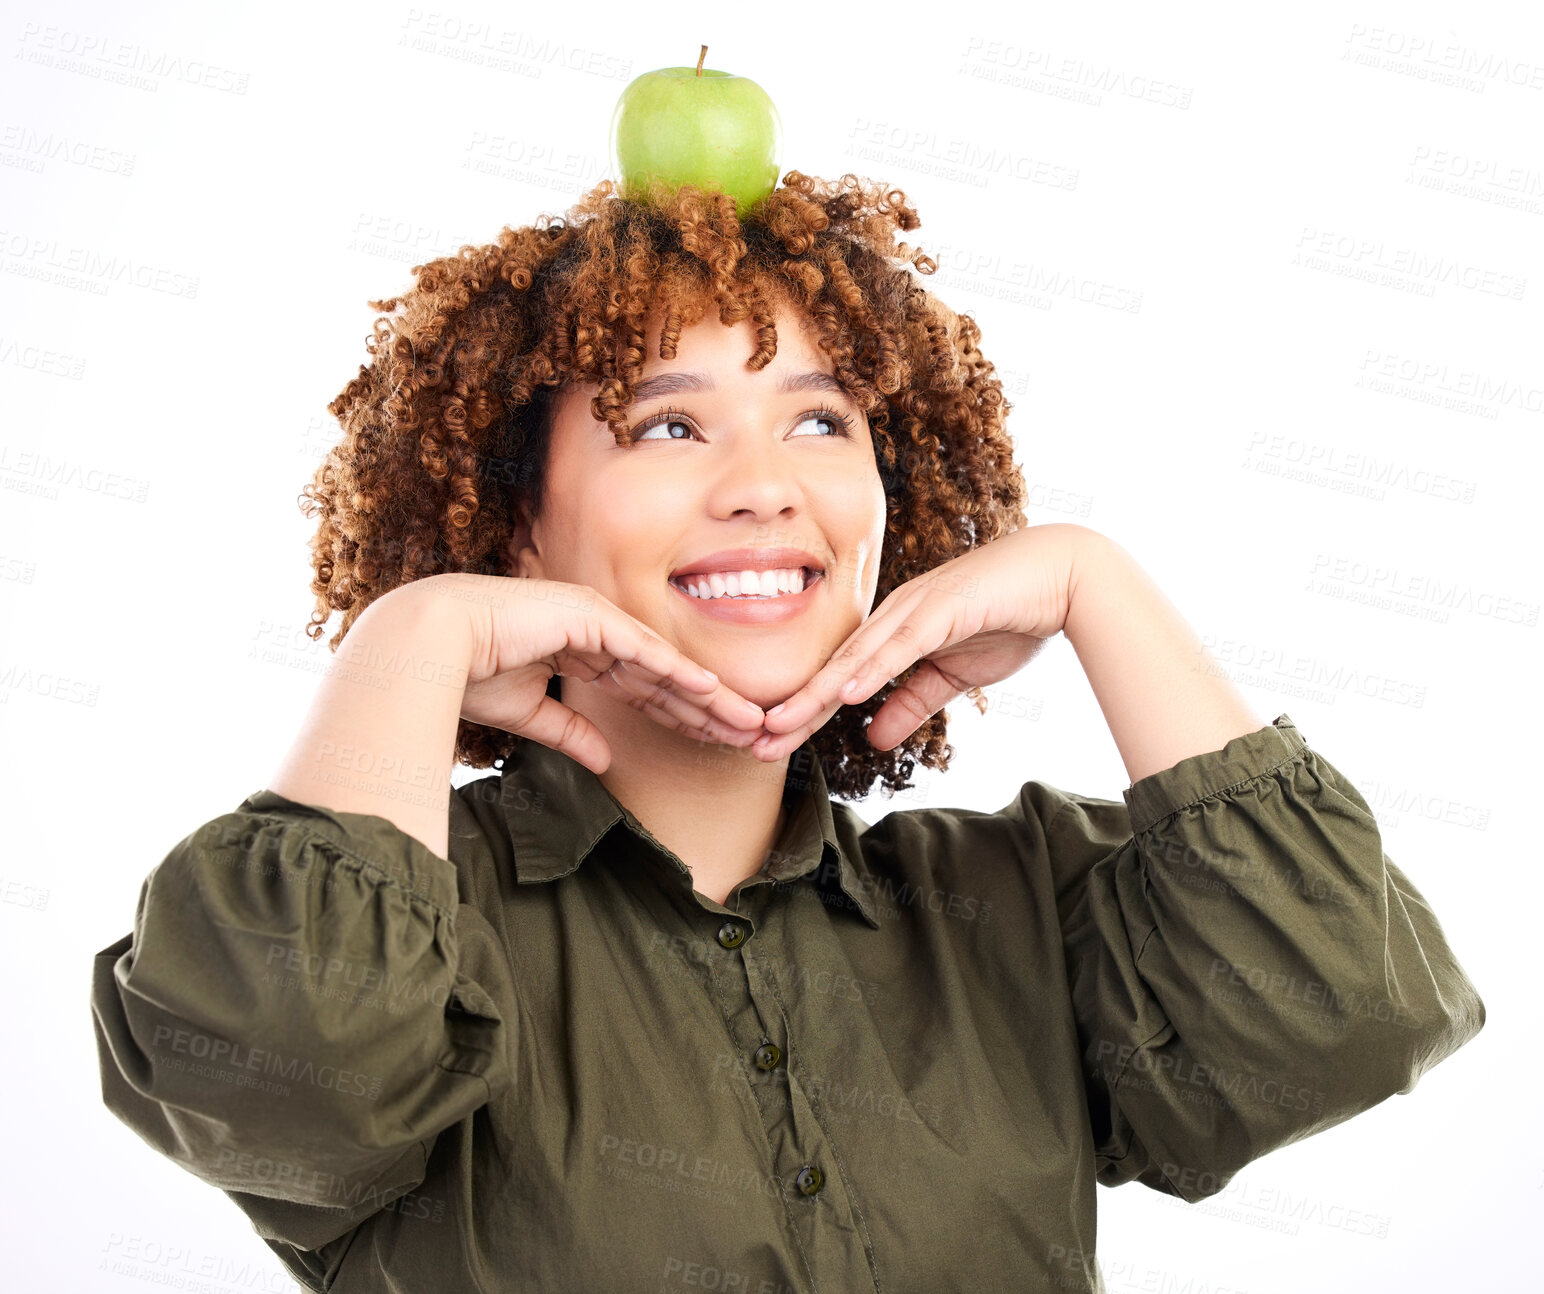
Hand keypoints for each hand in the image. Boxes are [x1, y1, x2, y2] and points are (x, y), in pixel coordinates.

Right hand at [436, 573, 767, 773]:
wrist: (427, 646)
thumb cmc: (466, 675)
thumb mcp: (529, 715)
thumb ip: (570, 733)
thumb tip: (606, 762)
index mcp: (579, 650)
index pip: (644, 688)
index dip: (682, 715)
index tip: (715, 741)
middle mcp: (593, 630)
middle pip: (663, 677)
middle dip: (707, 708)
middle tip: (751, 732)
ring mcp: (593, 617)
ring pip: (662, 664)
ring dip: (707, 694)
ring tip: (747, 719)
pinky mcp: (586, 614)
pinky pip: (641, 649)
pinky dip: (677, 671)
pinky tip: (711, 691)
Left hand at [748, 524, 1087, 760]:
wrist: (1064, 577)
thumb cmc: (1010, 618)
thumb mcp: (953, 677)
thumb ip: (911, 704)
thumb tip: (874, 739)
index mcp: (893, 632)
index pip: (841, 681)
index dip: (805, 713)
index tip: (769, 746)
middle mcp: (894, 616)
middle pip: (835, 670)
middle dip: (795, 709)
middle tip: (754, 745)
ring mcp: (916, 608)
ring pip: (858, 657)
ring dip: (819, 691)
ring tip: (782, 722)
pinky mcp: (945, 606)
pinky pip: (904, 643)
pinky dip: (875, 667)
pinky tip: (848, 690)